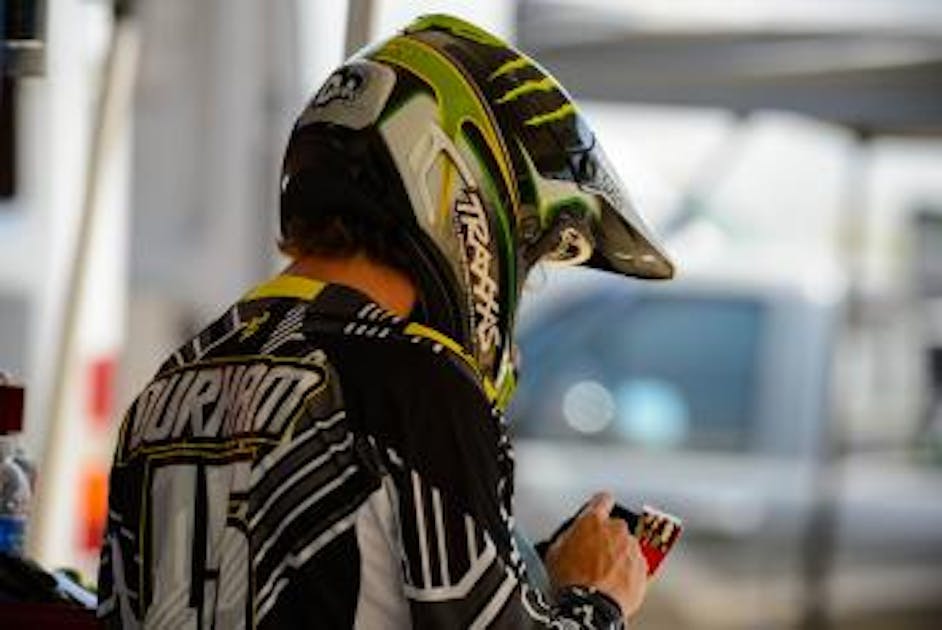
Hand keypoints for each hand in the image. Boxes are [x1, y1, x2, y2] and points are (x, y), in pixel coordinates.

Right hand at [544, 492, 647, 618]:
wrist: (591, 607)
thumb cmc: (571, 581)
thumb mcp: (556, 551)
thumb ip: (569, 535)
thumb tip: (571, 535)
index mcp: (593, 520)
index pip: (603, 499)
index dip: (600, 504)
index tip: (601, 506)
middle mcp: (616, 530)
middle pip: (615, 526)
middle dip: (608, 537)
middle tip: (595, 554)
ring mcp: (632, 549)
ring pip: (627, 546)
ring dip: (619, 555)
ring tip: (604, 573)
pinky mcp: (643, 568)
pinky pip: (637, 565)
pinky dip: (629, 571)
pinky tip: (615, 582)